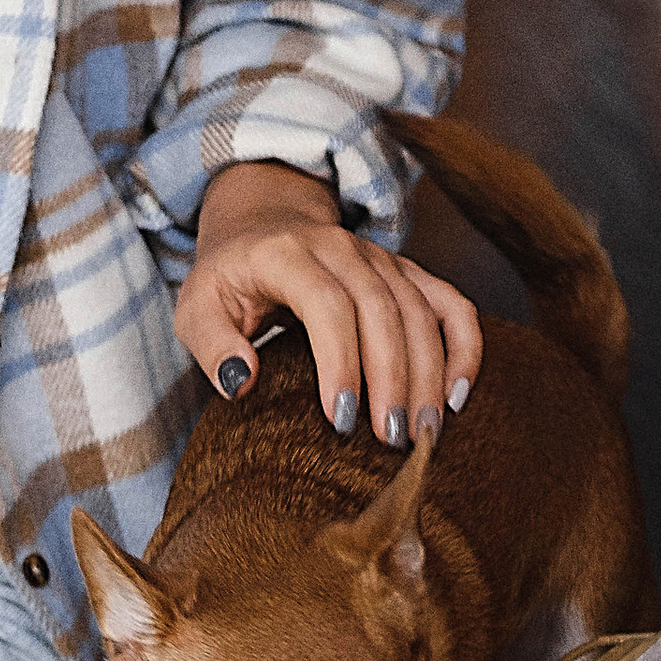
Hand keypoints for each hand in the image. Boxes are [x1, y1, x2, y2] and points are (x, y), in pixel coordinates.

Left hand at [177, 159, 482, 439]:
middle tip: (392, 439)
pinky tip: (458, 397)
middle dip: (393, 379)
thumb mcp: (196, 306)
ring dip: (430, 375)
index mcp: (288, 254)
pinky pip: (452, 306)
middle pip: (384, 310)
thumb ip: (211, 344)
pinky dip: (465, 349)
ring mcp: (382, 259)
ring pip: (423, 312)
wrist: (263, 222)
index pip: (327, 305)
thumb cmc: (229, 277)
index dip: (341, 363)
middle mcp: (343, 249)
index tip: (342, 420)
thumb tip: (240, 382)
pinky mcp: (408, 274)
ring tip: (423, 433)